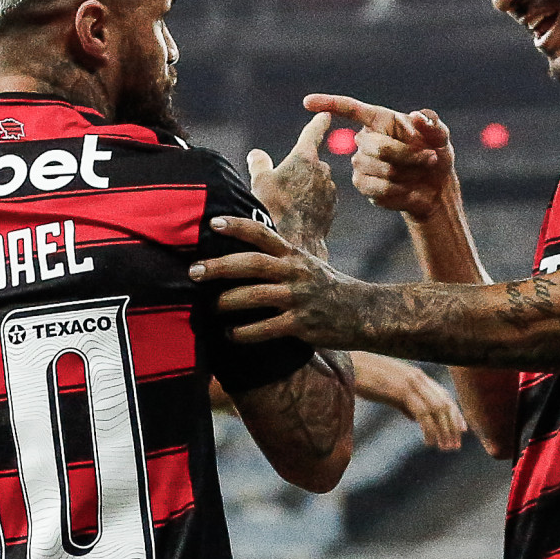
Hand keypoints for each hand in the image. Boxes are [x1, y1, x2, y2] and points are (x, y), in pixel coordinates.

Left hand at [191, 215, 368, 349]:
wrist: (366, 312)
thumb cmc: (328, 288)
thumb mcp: (307, 265)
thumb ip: (279, 257)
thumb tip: (242, 254)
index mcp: (294, 255)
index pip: (263, 234)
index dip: (237, 226)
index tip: (212, 222)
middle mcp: (295, 272)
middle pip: (252, 263)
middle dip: (220, 266)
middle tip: (193, 271)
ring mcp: (299, 299)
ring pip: (256, 296)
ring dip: (228, 301)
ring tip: (208, 307)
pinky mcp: (302, 325)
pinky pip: (267, 329)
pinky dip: (245, 333)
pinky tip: (229, 335)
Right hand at [245, 113, 335, 249]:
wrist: (293, 242)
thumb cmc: (273, 208)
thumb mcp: (259, 181)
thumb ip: (259, 163)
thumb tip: (257, 154)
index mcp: (304, 157)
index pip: (313, 132)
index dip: (318, 122)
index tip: (325, 114)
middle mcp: (322, 170)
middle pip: (311, 162)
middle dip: (301, 170)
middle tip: (283, 186)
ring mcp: (329, 190)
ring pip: (316, 182)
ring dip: (306, 188)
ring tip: (288, 205)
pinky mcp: (332, 208)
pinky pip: (321, 199)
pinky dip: (312, 203)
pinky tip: (299, 216)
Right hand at [304, 94, 454, 219]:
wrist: (434, 190)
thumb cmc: (436, 157)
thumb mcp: (441, 138)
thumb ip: (433, 126)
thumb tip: (415, 117)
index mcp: (379, 120)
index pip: (350, 109)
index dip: (329, 104)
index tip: (308, 102)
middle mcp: (365, 140)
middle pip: (375, 146)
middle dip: (407, 154)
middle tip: (429, 158)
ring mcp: (361, 164)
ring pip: (379, 169)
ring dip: (408, 173)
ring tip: (419, 174)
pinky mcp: (364, 186)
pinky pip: (379, 189)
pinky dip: (402, 191)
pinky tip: (410, 189)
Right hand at [349, 353, 464, 449]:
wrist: (347, 365)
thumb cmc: (363, 378)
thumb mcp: (387, 390)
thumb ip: (403, 402)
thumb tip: (414, 418)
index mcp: (416, 376)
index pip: (444, 395)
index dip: (455, 413)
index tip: (461, 430)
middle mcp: (418, 378)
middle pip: (444, 403)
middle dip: (452, 426)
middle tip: (455, 446)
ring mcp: (410, 383)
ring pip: (437, 409)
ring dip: (444, 431)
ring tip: (445, 447)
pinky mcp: (401, 390)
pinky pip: (422, 413)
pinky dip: (429, 429)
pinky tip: (429, 442)